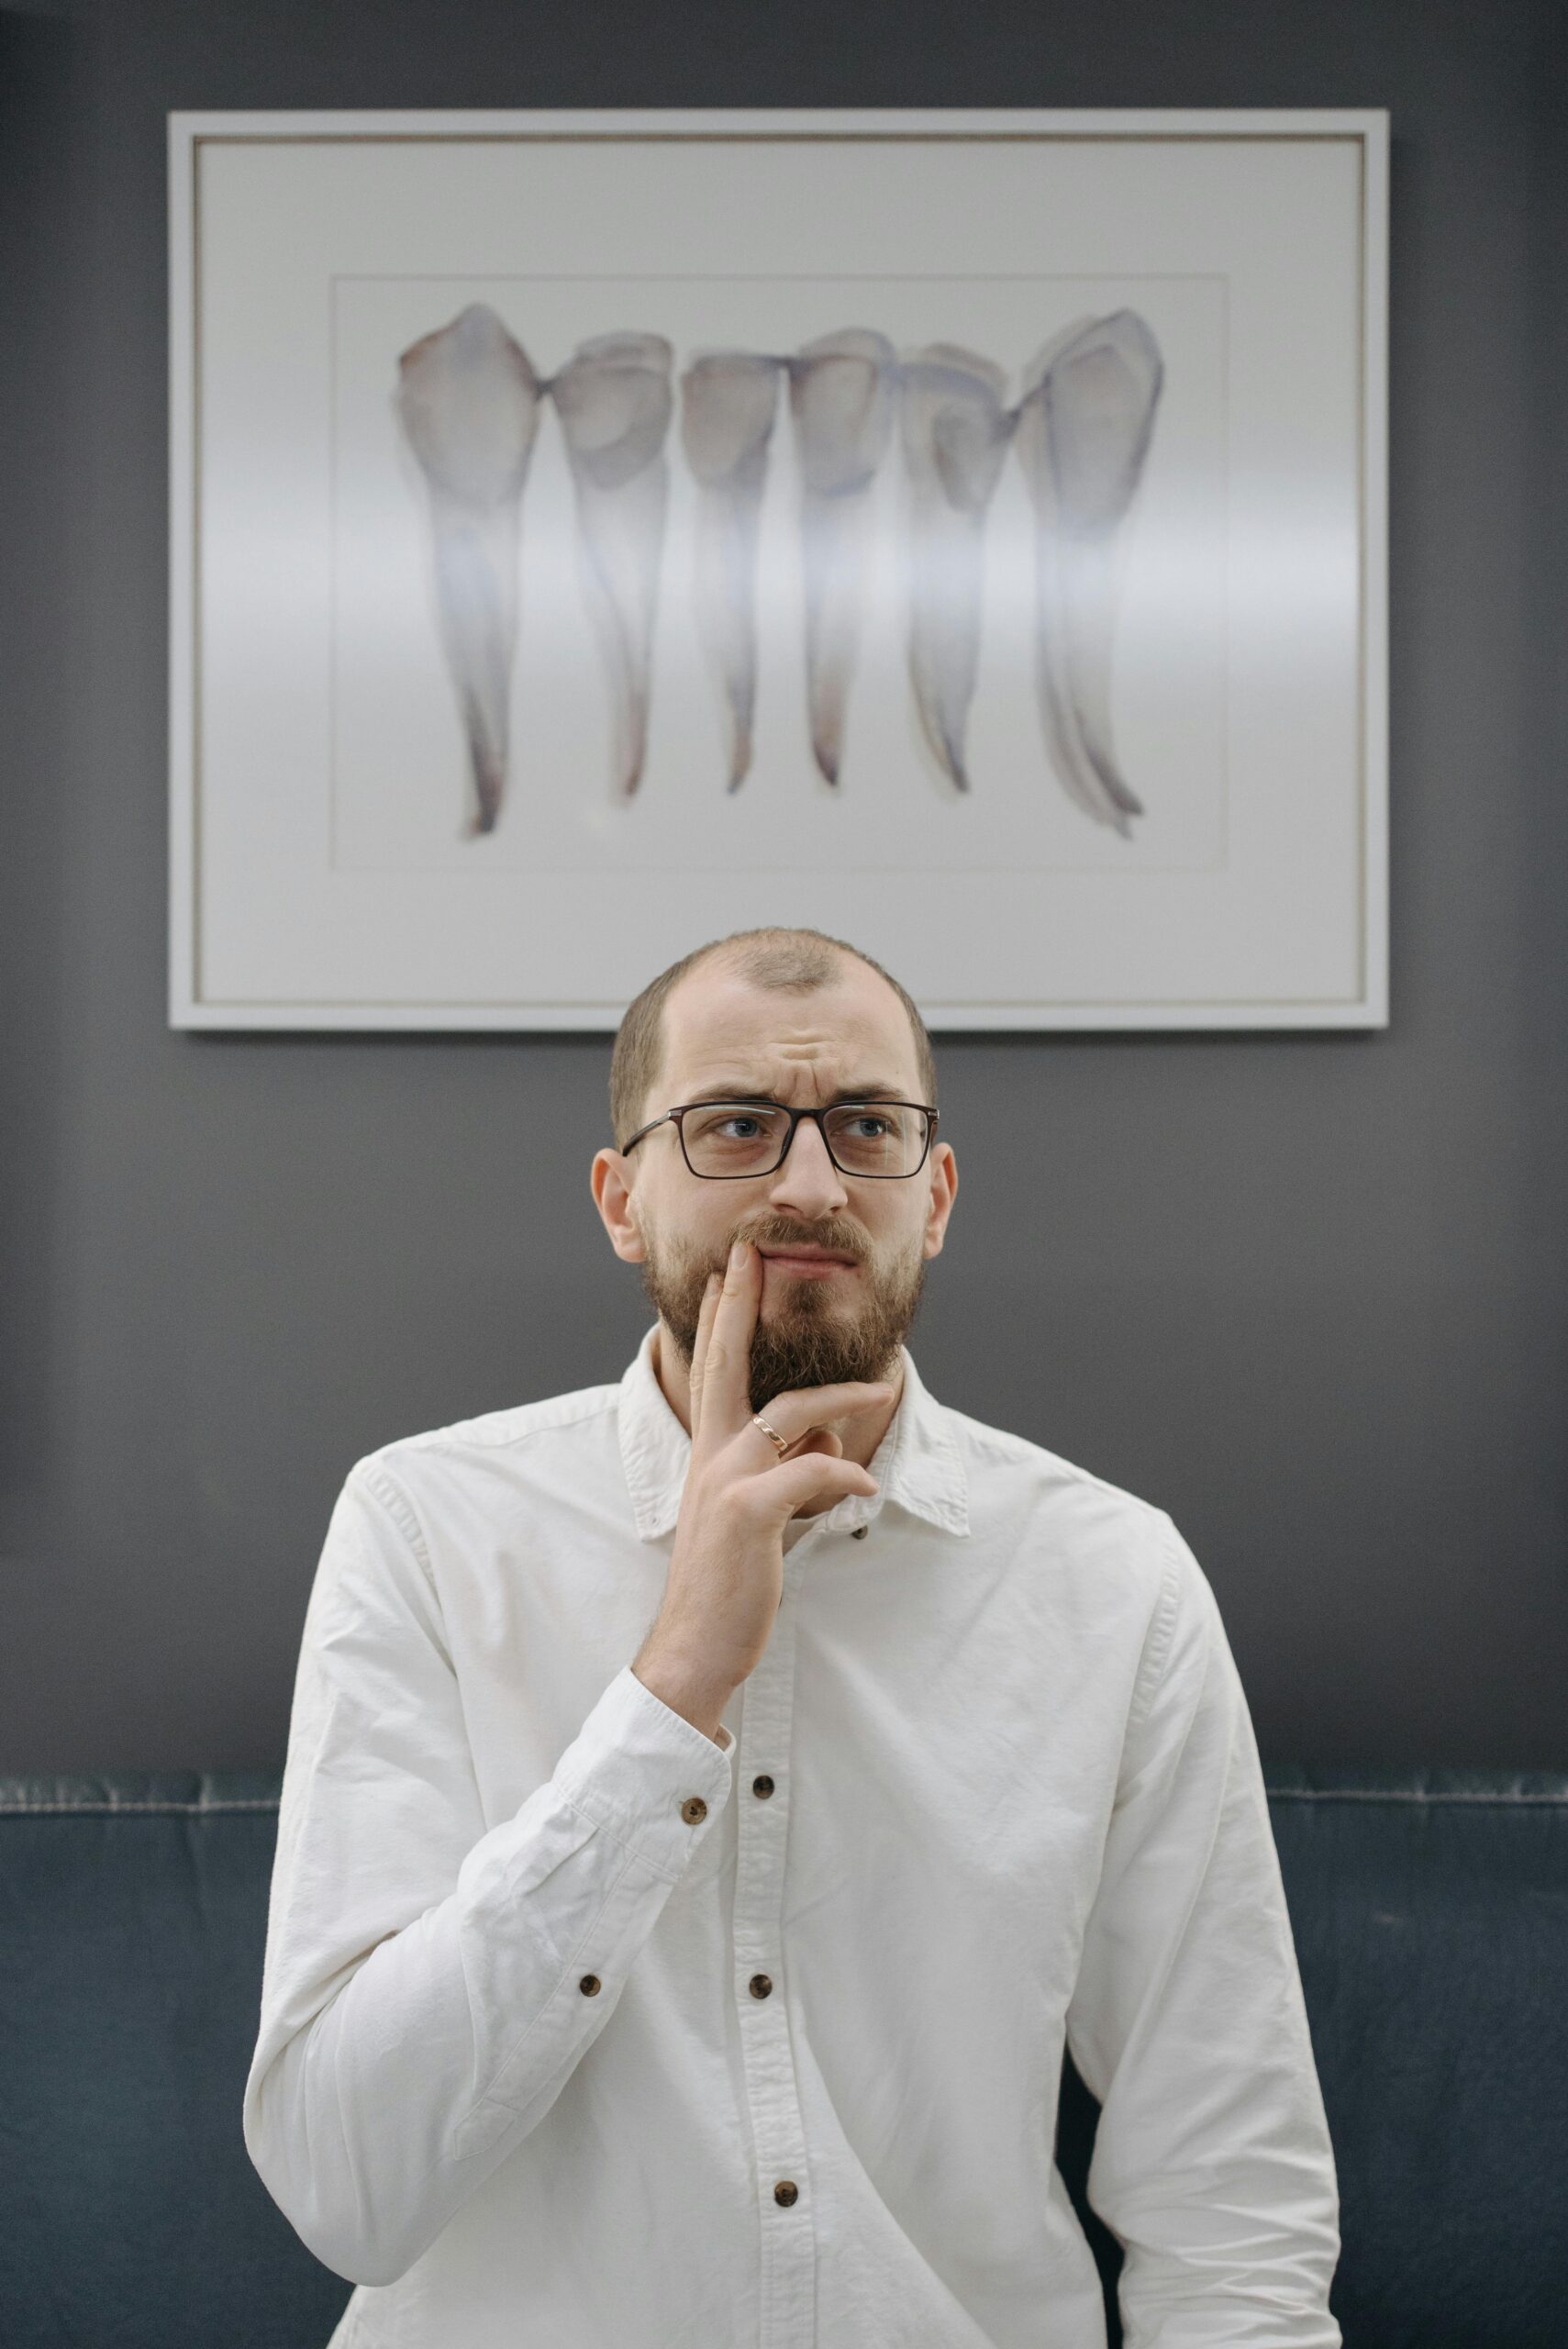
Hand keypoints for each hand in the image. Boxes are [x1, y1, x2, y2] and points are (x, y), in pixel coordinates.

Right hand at [632, 1237, 891, 1738]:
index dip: (720, 1319)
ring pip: (795, 1412)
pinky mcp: (749, 1511)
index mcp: (709, 1454)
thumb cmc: (728, 1585)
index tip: (726, 1272)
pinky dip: (849, 1473)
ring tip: (884, 1389)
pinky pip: (816, 1469)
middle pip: (726, 1361)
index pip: (713, 1371)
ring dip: (846, 1398)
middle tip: (749, 1252)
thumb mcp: (754, 1515)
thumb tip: (826, 1445)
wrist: (695, 1648)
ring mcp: (726, 1480)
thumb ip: (783, 1470)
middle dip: (738, 1303)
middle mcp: (711, 1455)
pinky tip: (866, 1489)